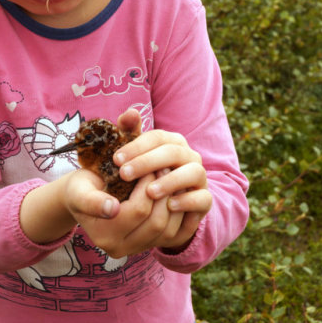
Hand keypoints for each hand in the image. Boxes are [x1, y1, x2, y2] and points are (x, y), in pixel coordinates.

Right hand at [63, 170, 185, 257]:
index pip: (139, 210)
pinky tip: (178, 195)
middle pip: (156, 223)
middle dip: (164, 193)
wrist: (83, 198)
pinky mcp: (149, 247)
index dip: (149, 185)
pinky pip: (175, 236)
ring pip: (168, 230)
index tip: (150, 166)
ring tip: (171, 180)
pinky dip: (181, 216)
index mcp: (103, 236)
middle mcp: (120, 249)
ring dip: (175, 203)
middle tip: (165, 170)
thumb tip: (112, 209)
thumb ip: (91, 201)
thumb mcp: (79, 190)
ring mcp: (136, 250)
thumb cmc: (81, 188)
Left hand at [112, 108, 212, 248]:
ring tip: (149, 192)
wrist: (161, 210)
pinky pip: (203, 198)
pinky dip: (188, 201)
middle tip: (124, 174)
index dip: (136, 146)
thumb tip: (130, 112)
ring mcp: (200, 178)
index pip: (157, 137)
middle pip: (173, 152)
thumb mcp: (133, 158)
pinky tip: (170, 206)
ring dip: (171, 181)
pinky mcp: (205, 200)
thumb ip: (130, 133)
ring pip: (193, 172)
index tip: (116, 159)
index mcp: (173, 143)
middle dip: (147, 162)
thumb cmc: (144, 179)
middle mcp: (190, 157)